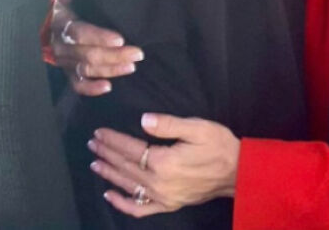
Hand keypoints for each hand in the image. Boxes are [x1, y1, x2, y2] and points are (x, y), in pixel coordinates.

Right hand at [50, 0, 143, 95]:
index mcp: (63, 23)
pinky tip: (108, 87)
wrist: (54, 20)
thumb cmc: (73, 3)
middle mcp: (61, 45)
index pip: (80, 33)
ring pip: (86, 69)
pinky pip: (77, 85)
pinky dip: (91, 88)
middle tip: (137, 53)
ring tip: (131, 66)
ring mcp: (64, 61)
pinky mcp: (68, 72)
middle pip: (87, 54)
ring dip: (110, 70)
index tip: (120, 39)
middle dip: (114, 55)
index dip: (99, 37)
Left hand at [89, 114, 240, 216]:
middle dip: (107, 154)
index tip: (99, 133)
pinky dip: (122, 203)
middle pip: (125, 167)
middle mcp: (159, 182)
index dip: (113, 140)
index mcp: (164, 161)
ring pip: (128, 186)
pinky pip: (139, 208)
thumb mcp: (197, 127)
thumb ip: (169, 124)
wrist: (236, 171)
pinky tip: (110, 195)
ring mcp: (162, 197)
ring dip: (109, 174)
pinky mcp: (168, 205)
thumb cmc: (218, 145)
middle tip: (92, 144)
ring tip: (95, 164)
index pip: (131, 149)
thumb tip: (143, 120)